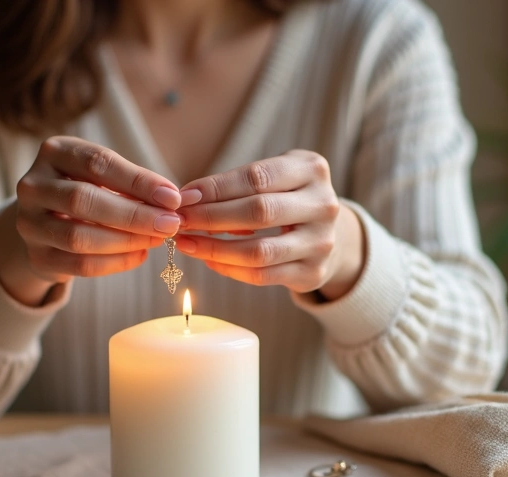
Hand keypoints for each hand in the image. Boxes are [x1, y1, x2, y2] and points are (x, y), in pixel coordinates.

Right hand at [0, 137, 181, 304]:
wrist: (47, 222)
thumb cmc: (87, 190)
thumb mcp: (103, 176)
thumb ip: (132, 185)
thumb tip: (171, 201)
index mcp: (54, 153)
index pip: (97, 163)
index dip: (138, 181)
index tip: (172, 198)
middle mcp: (33, 185)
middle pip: (83, 200)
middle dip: (134, 215)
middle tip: (170, 224)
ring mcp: (29, 223)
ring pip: (79, 236)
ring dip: (126, 241)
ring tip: (157, 240)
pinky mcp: (36, 256)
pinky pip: (79, 265)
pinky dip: (115, 263)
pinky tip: (140, 255)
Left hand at [174, 150, 363, 299]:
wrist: (329, 234)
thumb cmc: (287, 199)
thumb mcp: (275, 177)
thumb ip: (237, 183)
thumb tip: (186, 199)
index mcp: (311, 170)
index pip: (256, 178)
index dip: (215, 188)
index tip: (182, 198)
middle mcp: (323, 205)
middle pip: (258, 212)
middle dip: (211, 217)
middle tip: (178, 221)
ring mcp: (321, 242)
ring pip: (259, 250)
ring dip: (214, 248)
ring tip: (186, 243)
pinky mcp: (313, 273)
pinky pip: (262, 275)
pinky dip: (229, 269)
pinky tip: (208, 260)